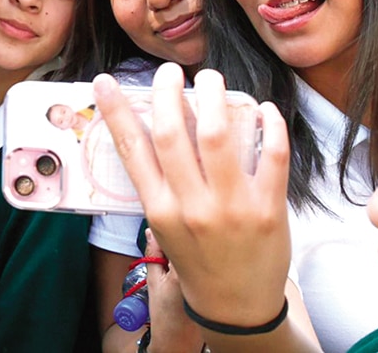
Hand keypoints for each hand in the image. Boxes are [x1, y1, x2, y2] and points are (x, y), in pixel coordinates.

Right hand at [93, 62, 292, 327]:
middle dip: (168, 91)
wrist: (236, 305)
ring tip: (211, 79)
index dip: (116, 111)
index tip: (106, 82)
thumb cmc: (198, 260)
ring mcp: (231, 207)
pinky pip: (271, 154)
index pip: (131, 150)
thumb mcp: (165, 226)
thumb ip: (159, 183)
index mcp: (159, 210)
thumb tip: (157, 127)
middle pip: (173, 133)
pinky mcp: (268, 207)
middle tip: (170, 71)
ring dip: (213, 96)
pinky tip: (261, 108)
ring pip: (218, 135)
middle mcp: (191, 206)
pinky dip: (268, 124)